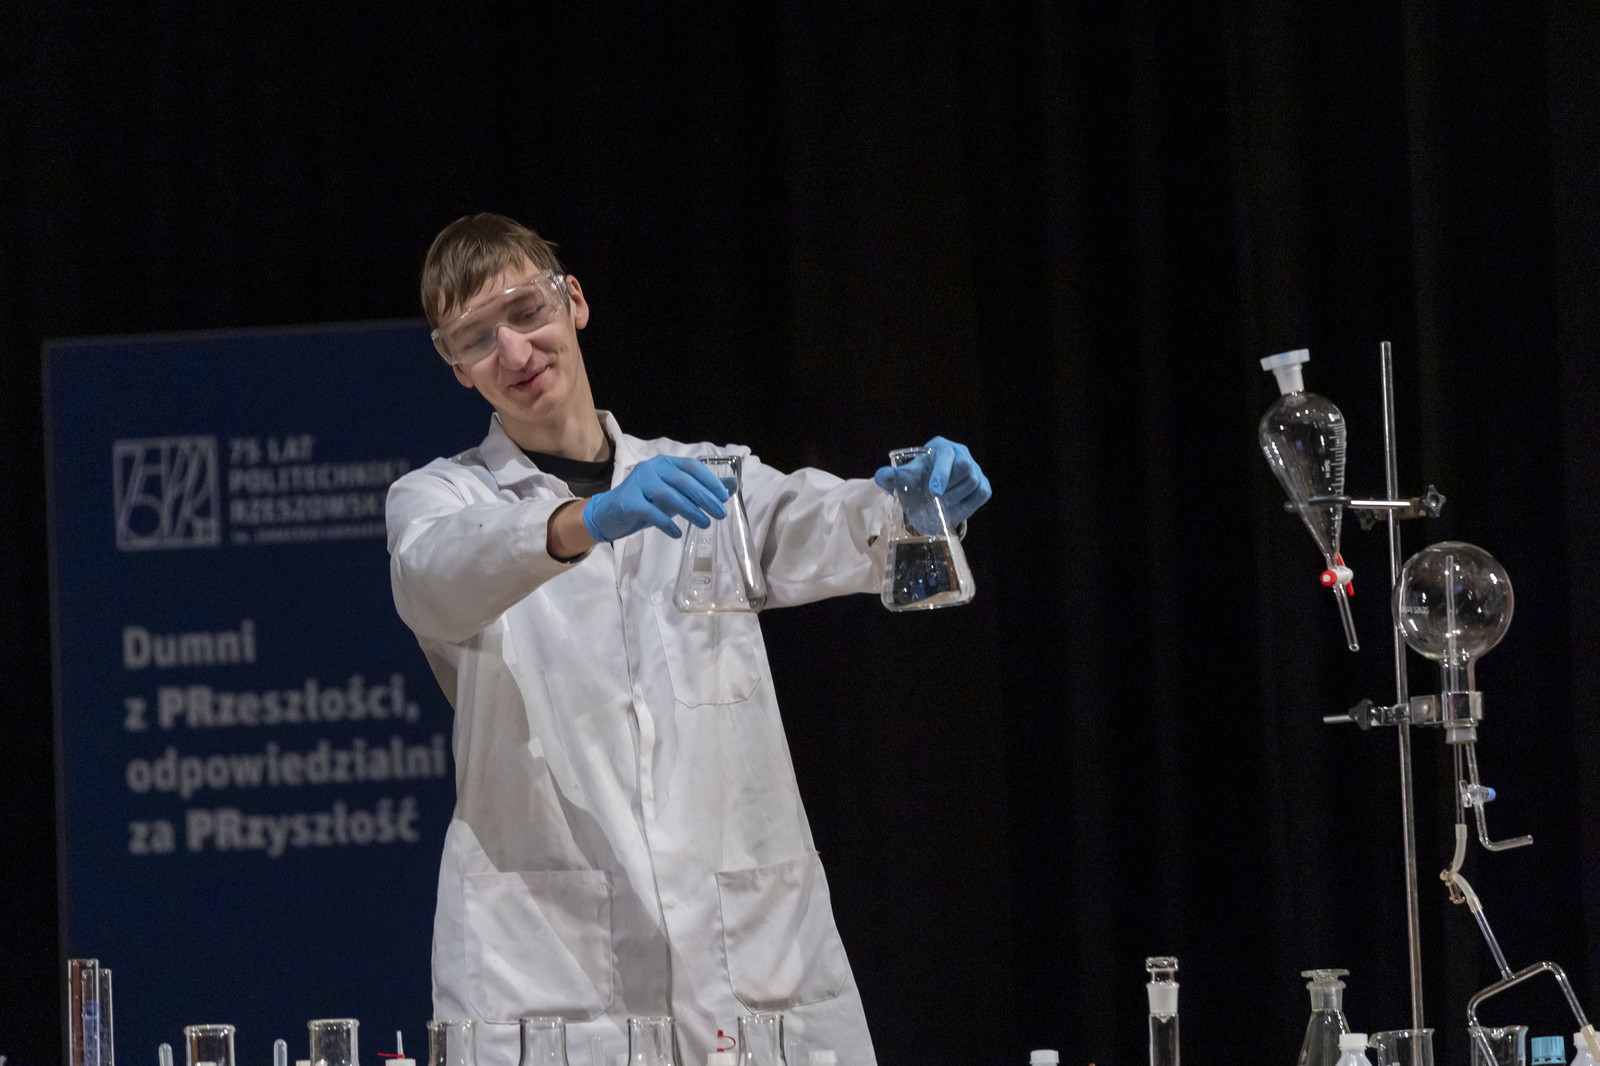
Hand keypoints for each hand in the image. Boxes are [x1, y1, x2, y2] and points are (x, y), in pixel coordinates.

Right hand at [582, 455, 729, 541]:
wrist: (609, 514)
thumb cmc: (646, 502)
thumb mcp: (675, 495)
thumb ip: (700, 489)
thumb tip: (732, 487)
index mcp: (665, 463)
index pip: (692, 466)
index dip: (710, 481)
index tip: (724, 497)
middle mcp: (651, 468)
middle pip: (683, 481)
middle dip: (705, 498)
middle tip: (720, 514)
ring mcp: (638, 483)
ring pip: (669, 495)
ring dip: (691, 511)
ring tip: (705, 524)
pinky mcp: (628, 501)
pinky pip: (651, 512)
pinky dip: (667, 523)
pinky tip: (677, 533)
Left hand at [874, 436, 991, 527]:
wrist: (930, 493)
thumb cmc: (915, 481)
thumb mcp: (902, 480)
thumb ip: (889, 477)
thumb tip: (881, 476)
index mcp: (941, 447)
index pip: (947, 455)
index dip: (942, 473)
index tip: (934, 491)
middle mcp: (961, 453)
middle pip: (965, 469)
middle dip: (950, 488)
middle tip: (936, 500)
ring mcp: (975, 468)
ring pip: (973, 483)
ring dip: (956, 498)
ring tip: (941, 505)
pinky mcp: (983, 484)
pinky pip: (981, 494)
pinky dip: (967, 504)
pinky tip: (953, 508)